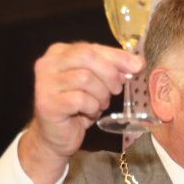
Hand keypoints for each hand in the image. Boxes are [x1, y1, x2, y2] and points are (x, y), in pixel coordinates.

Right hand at [19, 42, 143, 183]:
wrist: (57, 136)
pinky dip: (92, 107)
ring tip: (100, 104)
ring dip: (101, 94)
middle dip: (109, 74)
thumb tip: (138, 62)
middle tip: (116, 90)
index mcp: (59, 52)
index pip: (92, 47)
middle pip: (87, 57)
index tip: (137, 66)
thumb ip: (112, 68)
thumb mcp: (97, 83)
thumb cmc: (78, 107)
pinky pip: (81, 99)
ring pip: (85, 78)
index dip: (117, 57)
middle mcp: (48, 63)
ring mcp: (45, 83)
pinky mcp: (47, 103)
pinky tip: (90, 112)